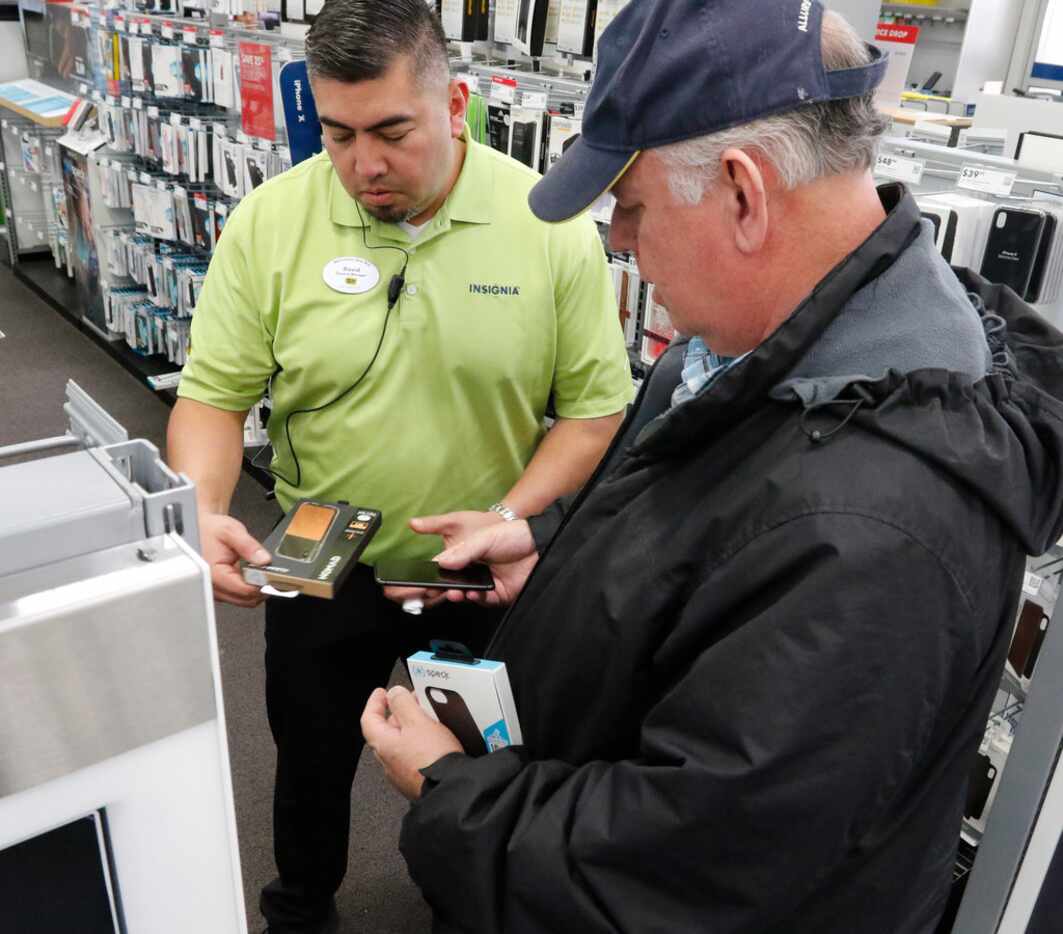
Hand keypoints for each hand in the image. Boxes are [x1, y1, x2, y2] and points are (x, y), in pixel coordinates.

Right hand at [198, 511, 270, 607]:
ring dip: (256, 590)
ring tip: (262, 573)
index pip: (246, 590)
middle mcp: (213, 587)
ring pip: (243, 601)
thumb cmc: (210, 530)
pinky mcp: (219, 590)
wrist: (199, 529)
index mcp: (215, 574)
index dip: (264, 584)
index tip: (275, 576)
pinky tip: (252, 576)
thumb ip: (249, 546)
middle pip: (246, 600)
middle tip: (272, 574)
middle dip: (262, 588)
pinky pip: (238, 596)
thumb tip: (264, 560)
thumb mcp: (231, 532)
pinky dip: (248, 588)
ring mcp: (216, 591)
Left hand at [361, 685, 462, 799]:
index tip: (381, 693)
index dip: (375, 702)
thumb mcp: (417, 720)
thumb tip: (394, 693)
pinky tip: (434, 741)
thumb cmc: (432, 758)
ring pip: (401, 744)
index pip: (369, 719)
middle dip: (397, 713)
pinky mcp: (416, 780)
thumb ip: (403, 703)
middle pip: (386, 731)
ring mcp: (401, 773)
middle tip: (411, 701)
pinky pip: (413, 756)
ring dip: (410, 728)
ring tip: (426, 719)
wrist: (450, 788)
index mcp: (383, 744)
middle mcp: (388, 761)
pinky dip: (420, 744)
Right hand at [381, 511, 504, 609]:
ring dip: (452, 595)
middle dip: (432, 592)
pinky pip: (481, 601)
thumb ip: (463, 551)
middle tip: (421, 593)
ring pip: (461, 596)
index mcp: (463, 556)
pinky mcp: (497, 595)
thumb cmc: (513, 534)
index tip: (406, 584)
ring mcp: (484, 584)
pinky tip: (470, 593)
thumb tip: (441, 563)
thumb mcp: (484, 536)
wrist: (542, 542)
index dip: (421, 578)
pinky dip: (474, 598)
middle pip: (445, 587)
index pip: (436, 570)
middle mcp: (471, 571)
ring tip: (450, 591)